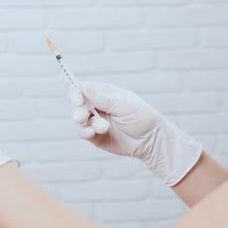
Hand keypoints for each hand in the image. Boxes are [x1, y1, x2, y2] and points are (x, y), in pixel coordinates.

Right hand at [71, 82, 201, 185]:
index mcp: (103, 93)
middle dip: (78, 111)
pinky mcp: (95, 136)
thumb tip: (83, 87)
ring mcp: (95, 121)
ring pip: (79, 121)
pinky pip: (83, 133)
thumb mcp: (123, 105)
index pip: (82, 89)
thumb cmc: (142, 117)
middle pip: (77, 105)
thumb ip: (102, 98)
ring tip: (104, 128)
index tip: (78, 101)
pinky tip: (93, 133)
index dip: (76, 93)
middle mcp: (97, 106)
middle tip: (83, 117)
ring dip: (87, 124)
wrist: (151, 140)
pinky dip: (85, 133)